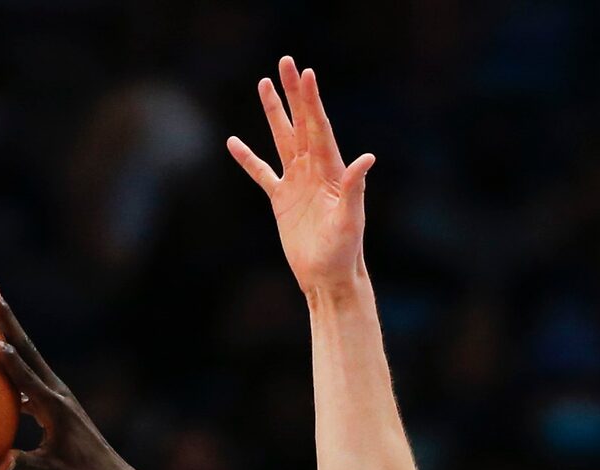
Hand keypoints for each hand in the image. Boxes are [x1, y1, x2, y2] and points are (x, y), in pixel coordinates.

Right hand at [0, 285, 114, 469]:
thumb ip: (25, 465)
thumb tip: (0, 465)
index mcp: (54, 407)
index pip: (25, 376)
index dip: (6, 359)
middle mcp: (56, 392)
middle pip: (26, 349)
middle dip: (7, 318)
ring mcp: (56, 395)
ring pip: (27, 357)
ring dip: (8, 333)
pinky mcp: (55, 403)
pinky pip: (27, 377)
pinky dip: (11, 364)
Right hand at [228, 58, 374, 297]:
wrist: (328, 277)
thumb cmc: (345, 251)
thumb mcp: (350, 220)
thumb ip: (354, 188)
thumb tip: (366, 158)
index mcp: (331, 170)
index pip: (319, 127)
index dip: (312, 101)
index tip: (306, 74)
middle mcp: (314, 170)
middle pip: (301, 124)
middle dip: (293, 94)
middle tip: (285, 62)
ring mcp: (296, 183)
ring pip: (282, 140)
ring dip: (274, 114)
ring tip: (263, 84)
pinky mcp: (281, 201)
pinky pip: (261, 173)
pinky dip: (248, 159)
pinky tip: (234, 142)